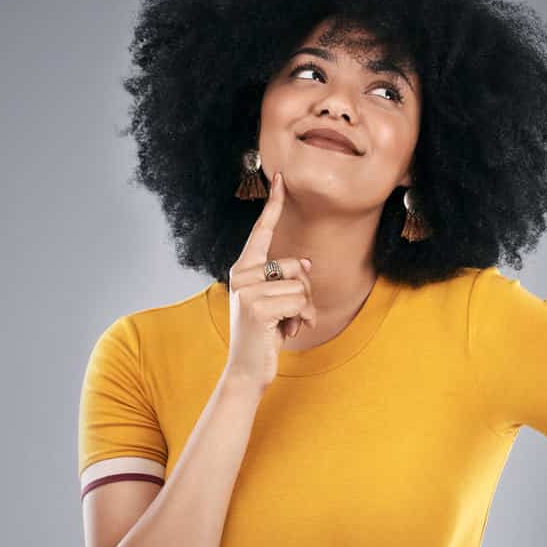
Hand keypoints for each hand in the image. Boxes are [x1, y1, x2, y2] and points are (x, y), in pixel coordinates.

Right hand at [224, 170, 317, 389]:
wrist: (247, 369)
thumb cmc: (264, 334)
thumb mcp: (276, 302)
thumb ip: (286, 279)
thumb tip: (306, 264)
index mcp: (243, 269)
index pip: (261, 231)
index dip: (273, 204)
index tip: (280, 177)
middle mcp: (241, 275)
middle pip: (296, 266)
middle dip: (305, 293)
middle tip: (289, 316)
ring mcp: (246, 290)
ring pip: (302, 286)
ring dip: (305, 311)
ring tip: (287, 326)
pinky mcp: (256, 307)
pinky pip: (300, 301)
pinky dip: (303, 320)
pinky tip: (287, 333)